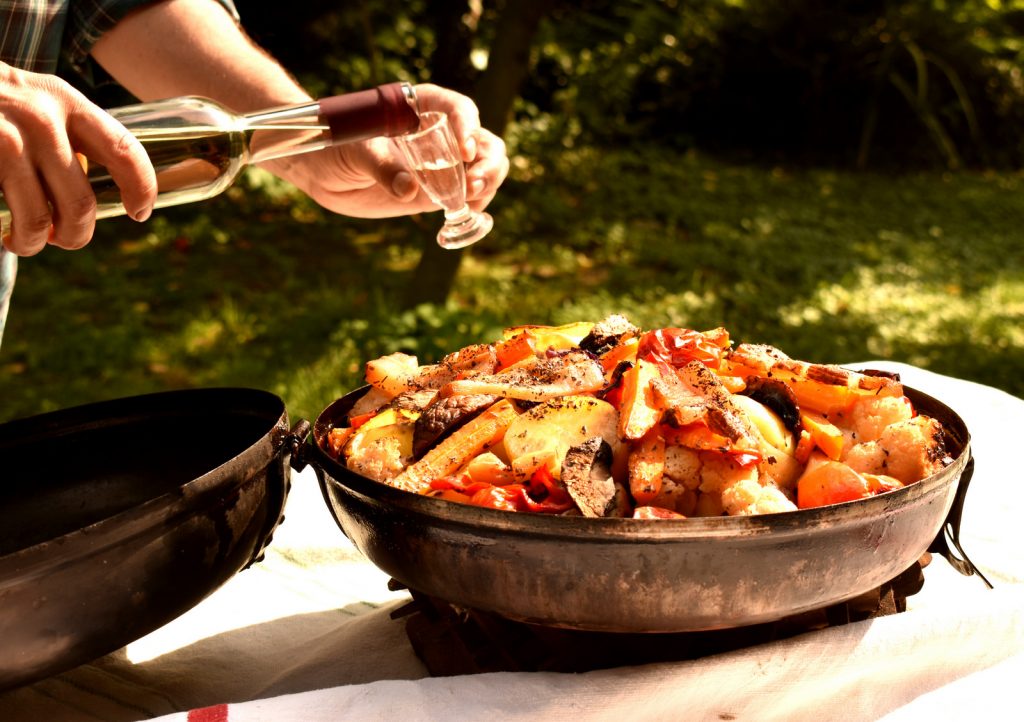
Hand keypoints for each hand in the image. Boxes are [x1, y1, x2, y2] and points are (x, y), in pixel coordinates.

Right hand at [0, 63, 156, 255]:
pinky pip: (0, 216)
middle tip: (61, 240)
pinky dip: (1, 233)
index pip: (124, 151)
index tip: (139, 213)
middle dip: (76, 235)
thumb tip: (98, 192)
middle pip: (80, 202)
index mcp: (64, 102)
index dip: (141, 189)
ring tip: (22, 242)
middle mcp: (39, 120)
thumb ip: (67, 132)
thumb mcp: (34, 98)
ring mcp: (2, 140)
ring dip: (32, 243)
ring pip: (37, 219)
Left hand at [264, 83, 509, 219]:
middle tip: (473, 187)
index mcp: (421, 108)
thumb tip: (410, 188)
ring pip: (483, 169)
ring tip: (470, 204)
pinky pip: (468, 197)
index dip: (468, 128)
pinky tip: (461, 218)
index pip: (458, 109)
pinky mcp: (437, 190)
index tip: (464, 152)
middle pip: (484, 142)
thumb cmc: (334, 146)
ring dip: (486, 187)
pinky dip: (473, 208)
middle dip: (487, 165)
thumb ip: (382, 166)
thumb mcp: (355, 151)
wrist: (320, 170)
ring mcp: (442, 164)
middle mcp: (440, 134)